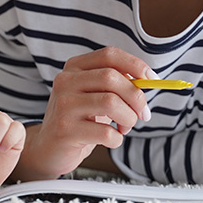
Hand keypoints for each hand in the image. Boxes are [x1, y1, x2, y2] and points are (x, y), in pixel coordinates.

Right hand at [21, 47, 152, 178]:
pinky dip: (117, 138)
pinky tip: (111, 139)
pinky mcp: (65, 130)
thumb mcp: (94, 94)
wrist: (50, 147)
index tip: (152, 79)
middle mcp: (65, 81)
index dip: (135, 65)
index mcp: (74, 67)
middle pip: (111, 77)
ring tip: (125, 126)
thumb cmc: (79, 119)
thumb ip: (115, 83)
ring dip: (129, 118)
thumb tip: (146, 80)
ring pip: (111, 103)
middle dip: (136, 97)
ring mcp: (63, 105)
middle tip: (142, 113)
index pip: (109, 55)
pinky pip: (106, 132)